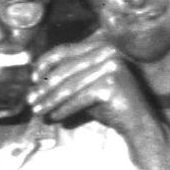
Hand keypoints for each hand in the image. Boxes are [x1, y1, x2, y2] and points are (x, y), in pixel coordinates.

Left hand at [28, 32, 159, 137]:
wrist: (138, 123)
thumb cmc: (110, 105)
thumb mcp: (86, 86)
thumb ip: (67, 79)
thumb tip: (35, 83)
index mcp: (101, 46)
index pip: (66, 50)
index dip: (45, 63)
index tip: (32, 78)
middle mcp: (108, 51)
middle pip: (66, 69)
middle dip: (45, 88)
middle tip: (31, 101)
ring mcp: (112, 66)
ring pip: (70, 86)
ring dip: (50, 101)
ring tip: (39, 112)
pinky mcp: (112, 84)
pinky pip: (79, 98)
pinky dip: (64, 109)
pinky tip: (55, 117)